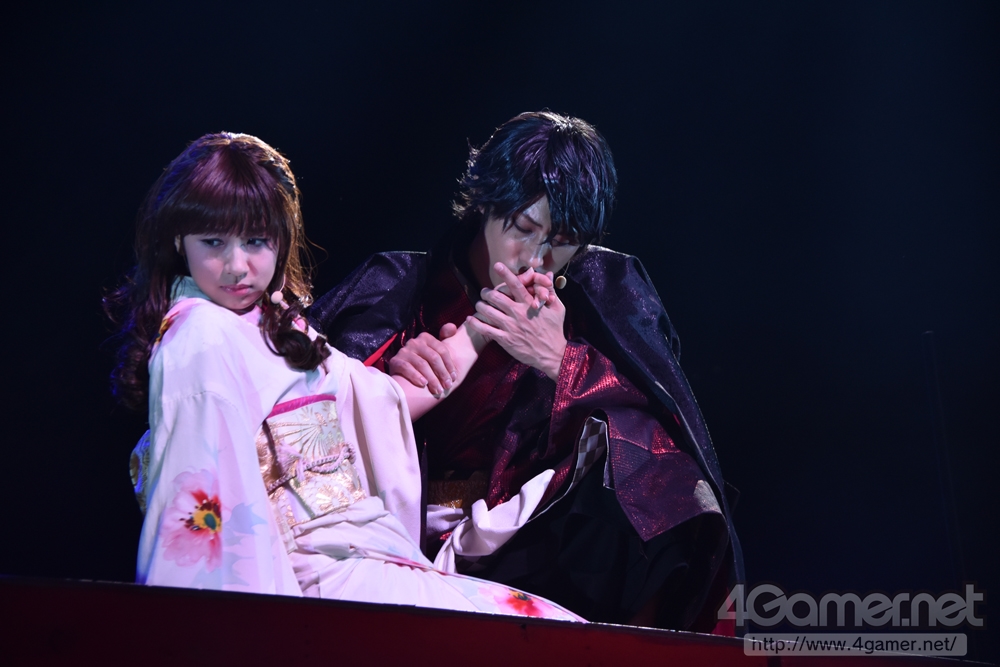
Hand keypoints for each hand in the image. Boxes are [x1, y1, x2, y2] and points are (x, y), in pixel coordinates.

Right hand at [387, 324, 458, 396]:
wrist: (403, 377)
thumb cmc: (425, 364)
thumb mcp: (435, 351)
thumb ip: (446, 338)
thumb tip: (453, 327)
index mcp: (426, 337)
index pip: (442, 350)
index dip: (449, 365)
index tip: (454, 377)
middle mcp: (414, 342)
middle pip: (433, 357)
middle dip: (442, 373)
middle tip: (447, 386)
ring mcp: (404, 351)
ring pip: (422, 364)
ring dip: (432, 379)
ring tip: (438, 390)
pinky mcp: (395, 361)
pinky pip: (407, 368)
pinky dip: (416, 376)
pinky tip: (423, 384)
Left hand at [466, 262, 566, 379]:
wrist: (552, 355)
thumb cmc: (554, 330)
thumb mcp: (557, 309)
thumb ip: (550, 291)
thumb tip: (549, 274)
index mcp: (530, 304)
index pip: (516, 285)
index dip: (506, 274)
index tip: (497, 265)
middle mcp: (518, 313)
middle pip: (496, 297)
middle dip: (486, 292)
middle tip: (484, 292)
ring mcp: (510, 327)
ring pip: (488, 311)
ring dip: (480, 305)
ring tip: (479, 304)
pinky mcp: (505, 340)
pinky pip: (486, 330)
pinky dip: (476, 323)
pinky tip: (469, 319)